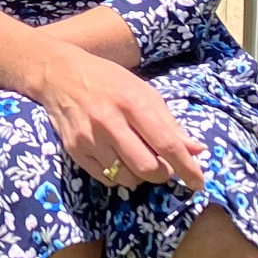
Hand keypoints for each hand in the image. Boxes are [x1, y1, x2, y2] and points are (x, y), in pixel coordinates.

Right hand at [33, 41, 204, 191]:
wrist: (59, 75)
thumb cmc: (108, 81)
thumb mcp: (143, 92)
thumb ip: (169, 123)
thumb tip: (196, 150)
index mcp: (132, 103)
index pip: (166, 144)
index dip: (187, 167)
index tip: (198, 183)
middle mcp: (109, 122)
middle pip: (147, 168)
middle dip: (163, 174)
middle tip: (164, 166)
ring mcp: (89, 139)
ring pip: (126, 177)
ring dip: (140, 176)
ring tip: (139, 161)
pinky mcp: (74, 150)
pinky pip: (106, 179)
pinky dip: (120, 177)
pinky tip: (119, 161)